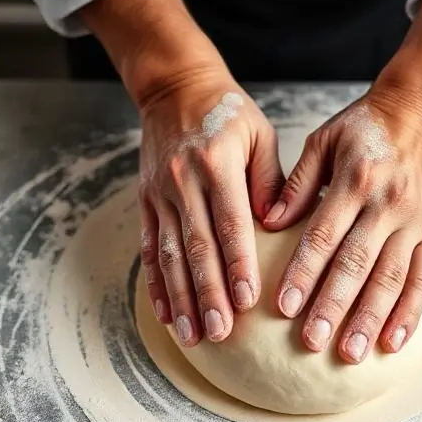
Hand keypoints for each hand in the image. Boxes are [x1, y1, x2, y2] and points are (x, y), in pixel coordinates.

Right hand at [138, 72, 283, 345]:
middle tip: (220, 332)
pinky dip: (155, 283)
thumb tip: (276, 227)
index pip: (230, 224)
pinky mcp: (146, 201)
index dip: (237, 264)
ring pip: (168, 254)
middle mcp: (183, 182)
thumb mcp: (259, 134)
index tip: (247, 302)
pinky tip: (163, 312)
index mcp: (217, 164)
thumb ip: (270, 180)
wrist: (175, 87)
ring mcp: (159, 193)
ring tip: (191, 334)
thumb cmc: (229, 112)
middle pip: (196, 247)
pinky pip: (148, 247)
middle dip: (207, 294)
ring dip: (180, 298)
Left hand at [263, 87, 421, 363]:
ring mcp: (415, 221)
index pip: (323, 236)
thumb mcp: (323, 140)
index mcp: (355, 180)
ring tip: (350, 353)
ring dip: (370, 319)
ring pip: (391, 278)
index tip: (282, 307)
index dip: (303, 273)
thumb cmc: (363, 126)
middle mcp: (388, 204)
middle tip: (312, 342)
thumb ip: (297, 183)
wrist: (421, 110)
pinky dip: (410, 312)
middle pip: (357, 264)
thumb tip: (268, 221)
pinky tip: (393, 341)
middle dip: (333, 306)